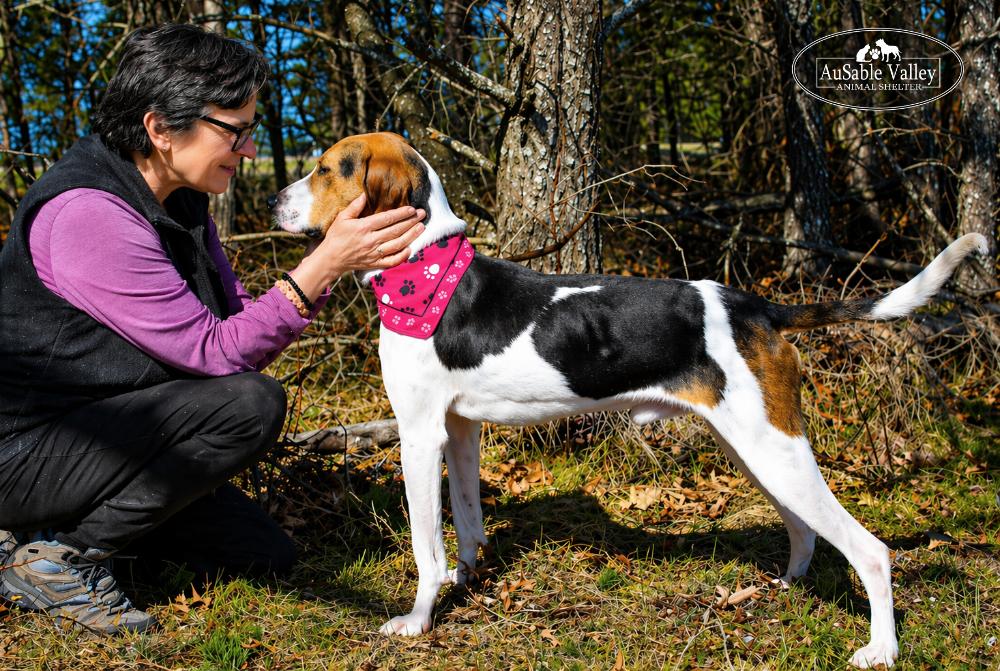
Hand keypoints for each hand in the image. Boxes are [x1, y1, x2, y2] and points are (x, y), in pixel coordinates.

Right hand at [289, 193, 424, 301]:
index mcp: (364, 227)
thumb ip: (355, 206)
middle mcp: (371, 240)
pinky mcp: (375, 264)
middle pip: (396, 230)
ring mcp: (374, 253)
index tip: (412, 209)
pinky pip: (392, 261)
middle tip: (423, 215)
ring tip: (421, 228)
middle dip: (411, 222)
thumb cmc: (336, 236)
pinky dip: (402, 256)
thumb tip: (366, 194)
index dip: (401, 213)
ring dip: (411, 236)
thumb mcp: (342, 217)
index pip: (387, 218)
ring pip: (397, 245)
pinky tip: (410, 248)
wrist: (330, 259)